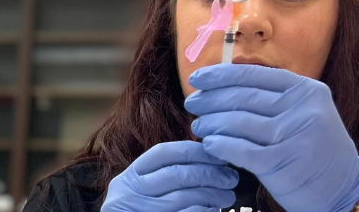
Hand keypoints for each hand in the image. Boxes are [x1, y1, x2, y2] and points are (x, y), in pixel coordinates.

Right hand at [101, 141, 239, 211]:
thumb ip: (166, 178)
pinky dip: (204, 211)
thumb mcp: (143, 195)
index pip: (163, 153)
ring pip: (184, 197)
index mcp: (128, 179)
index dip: (194, 151)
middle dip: (209, 173)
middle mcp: (129, 195)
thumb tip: (208, 161)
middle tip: (231, 178)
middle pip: (176, 174)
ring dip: (212, 194)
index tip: (218, 155)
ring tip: (227, 196)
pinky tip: (213, 210)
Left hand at [183, 65, 358, 211]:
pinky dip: (220, 146)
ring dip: (211, 123)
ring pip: (238, 123)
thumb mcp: (307, 112)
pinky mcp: (283, 164)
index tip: (198, 78)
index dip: (221, 75)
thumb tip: (226, 82)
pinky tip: (210, 145)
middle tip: (193, 104)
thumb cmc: (316, 150)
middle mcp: (303, 109)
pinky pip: (241, 150)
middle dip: (211, 99)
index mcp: (307, 90)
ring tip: (199, 126)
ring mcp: (294, 137)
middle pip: (243, 97)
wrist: (343, 189)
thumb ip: (276, 96)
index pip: (255, 75)